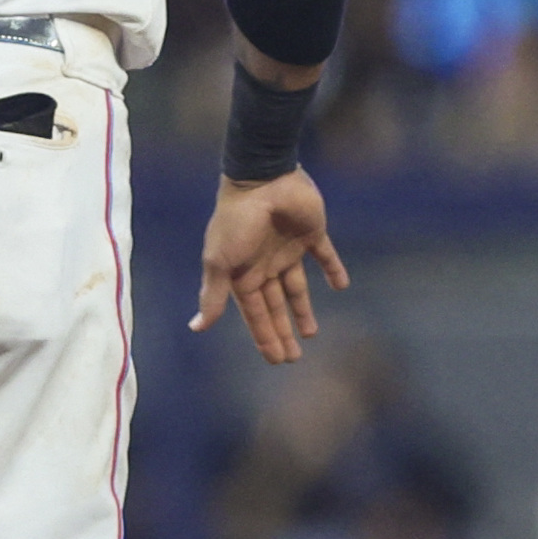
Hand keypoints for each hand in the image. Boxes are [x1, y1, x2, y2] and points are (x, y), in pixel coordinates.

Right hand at [192, 170, 350, 364]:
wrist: (262, 178)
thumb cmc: (236, 221)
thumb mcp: (220, 261)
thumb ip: (213, 295)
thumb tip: (196, 328)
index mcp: (243, 273)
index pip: (256, 313)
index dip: (265, 336)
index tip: (275, 360)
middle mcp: (265, 264)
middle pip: (276, 305)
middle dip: (282, 331)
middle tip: (292, 357)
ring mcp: (288, 249)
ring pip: (297, 287)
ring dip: (303, 309)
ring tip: (311, 333)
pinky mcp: (311, 233)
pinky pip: (325, 255)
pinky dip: (333, 270)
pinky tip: (341, 285)